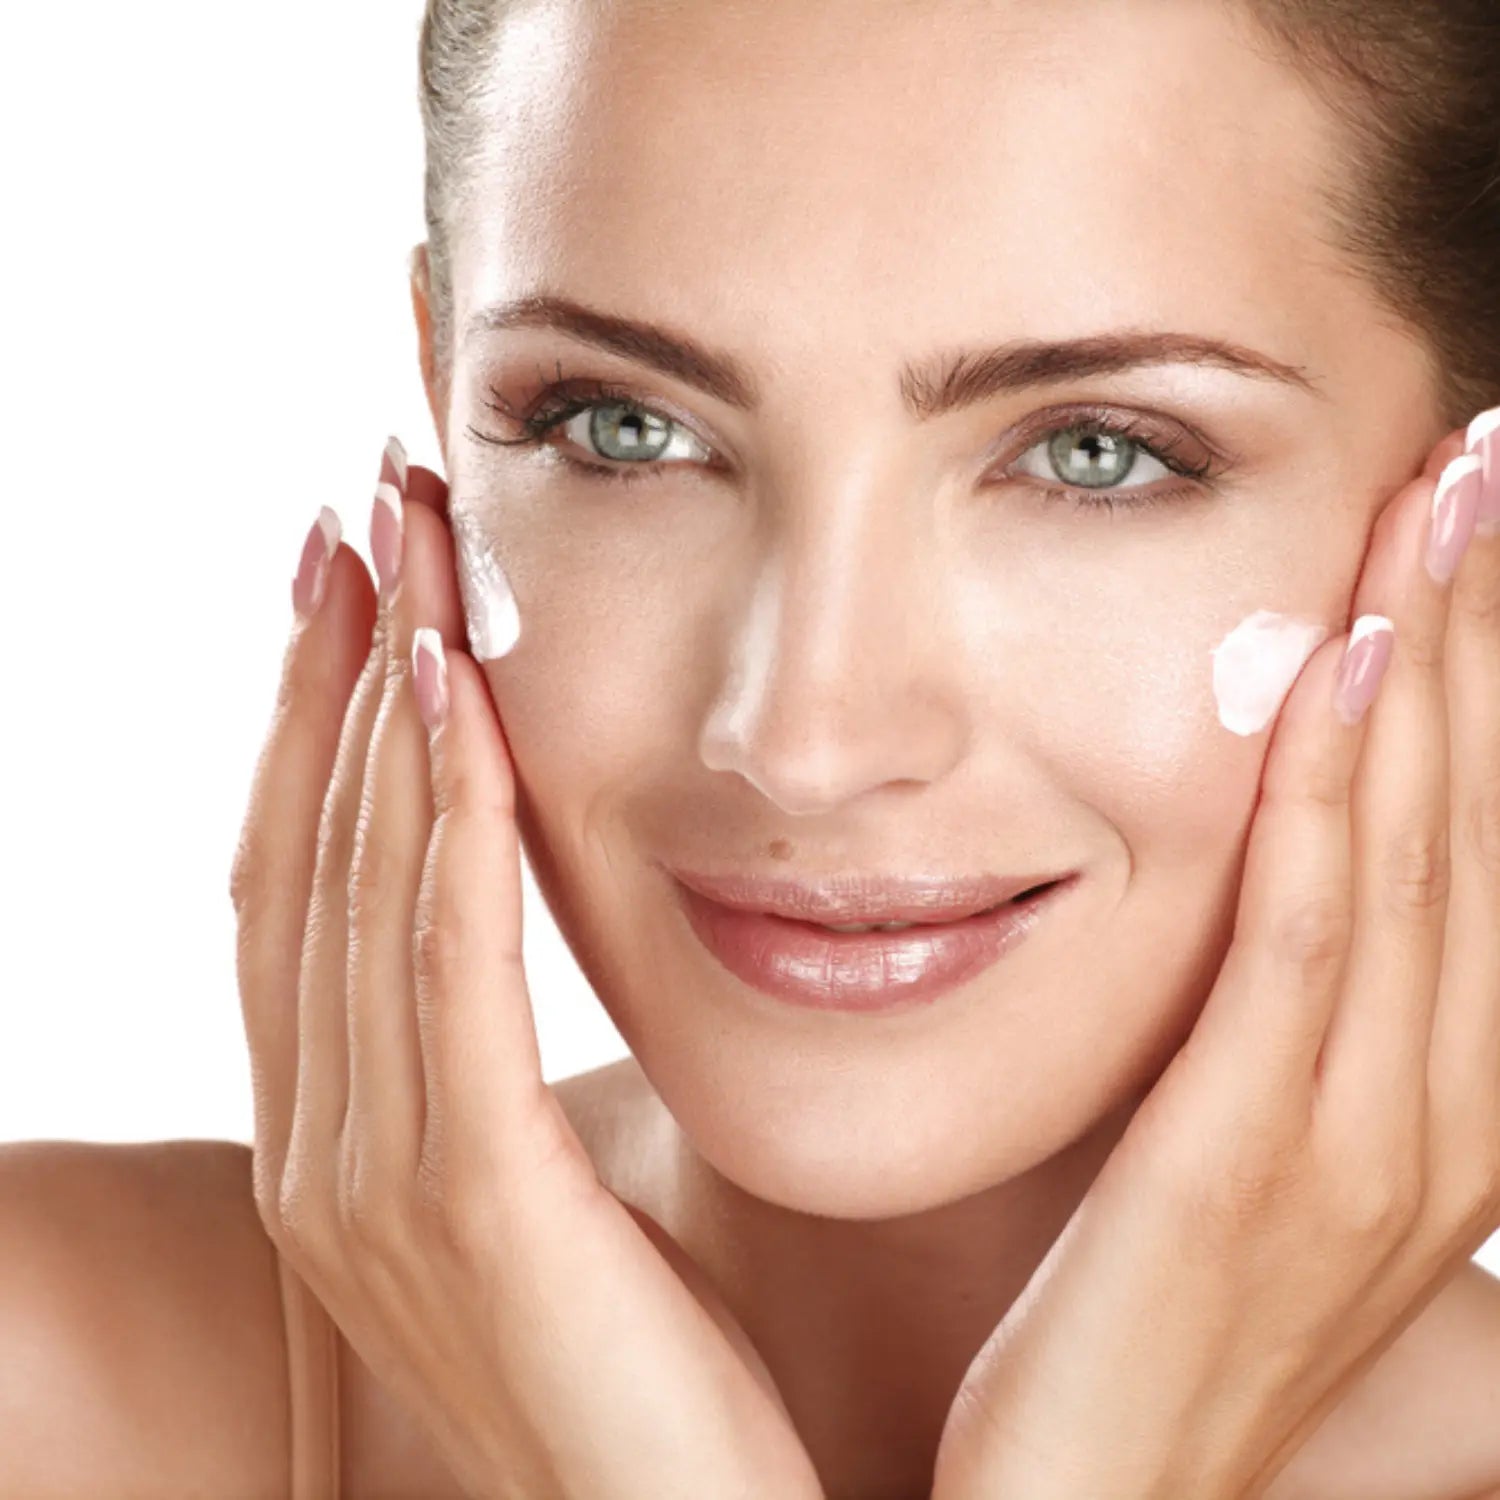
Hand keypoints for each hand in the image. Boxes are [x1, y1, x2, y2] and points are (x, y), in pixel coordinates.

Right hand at [231, 444, 824, 1499]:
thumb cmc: (667, 1356)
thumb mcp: (568, 1171)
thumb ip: (514, 1044)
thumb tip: (537, 892)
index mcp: (347, 1134)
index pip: (308, 881)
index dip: (318, 717)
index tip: (363, 573)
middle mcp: (321, 1151)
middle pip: (301, 855)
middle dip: (327, 668)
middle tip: (362, 506)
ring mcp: (367, 1185)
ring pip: (346, 888)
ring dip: (368, 703)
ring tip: (397, 547)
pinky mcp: (459, 1208)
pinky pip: (435, 974)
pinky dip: (432, 824)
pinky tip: (452, 695)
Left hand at [928, 420, 1499, 1499]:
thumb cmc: (1143, 1330)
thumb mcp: (1234, 1161)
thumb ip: (1273, 1032)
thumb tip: (1278, 888)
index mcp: (1420, 1105)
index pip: (1475, 845)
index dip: (1492, 681)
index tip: (1469, 527)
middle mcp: (1423, 1115)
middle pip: (1480, 822)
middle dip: (1493, 632)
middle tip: (1484, 453)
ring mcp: (1352, 1149)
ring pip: (1419, 861)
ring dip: (1440, 673)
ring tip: (1444, 500)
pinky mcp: (1242, 1175)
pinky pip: (1301, 957)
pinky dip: (1337, 811)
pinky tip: (1339, 672)